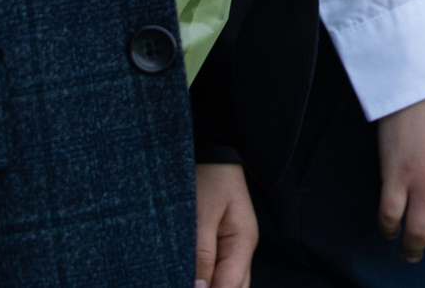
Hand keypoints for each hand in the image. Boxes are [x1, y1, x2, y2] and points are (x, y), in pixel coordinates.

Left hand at [193, 163, 257, 287]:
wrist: (213, 150)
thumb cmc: (208, 177)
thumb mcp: (202, 214)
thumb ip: (201, 254)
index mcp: (243, 241)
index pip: (230, 286)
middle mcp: (243, 249)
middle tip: (184, 284)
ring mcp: (234, 248)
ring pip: (227, 283)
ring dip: (208, 286)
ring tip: (182, 278)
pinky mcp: (221, 244)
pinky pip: (218, 273)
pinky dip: (206, 279)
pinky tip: (189, 277)